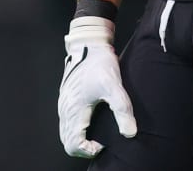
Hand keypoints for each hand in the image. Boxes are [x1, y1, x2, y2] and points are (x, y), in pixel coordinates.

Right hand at [58, 17, 136, 157]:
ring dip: (80, 138)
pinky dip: (76, 129)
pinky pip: (66, 122)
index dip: (89, 150)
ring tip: (99, 132)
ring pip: (66, 132)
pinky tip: (92, 120)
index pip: (74, 145)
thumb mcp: (114, 85)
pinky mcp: (65, 97)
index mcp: (75, 110)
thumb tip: (130, 133)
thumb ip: (122, 109)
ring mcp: (63, 103)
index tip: (104, 141)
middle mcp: (65, 109)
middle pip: (68, 142)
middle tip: (102, 140)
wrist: (88, 42)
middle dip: (84, 147)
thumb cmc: (100, 63)